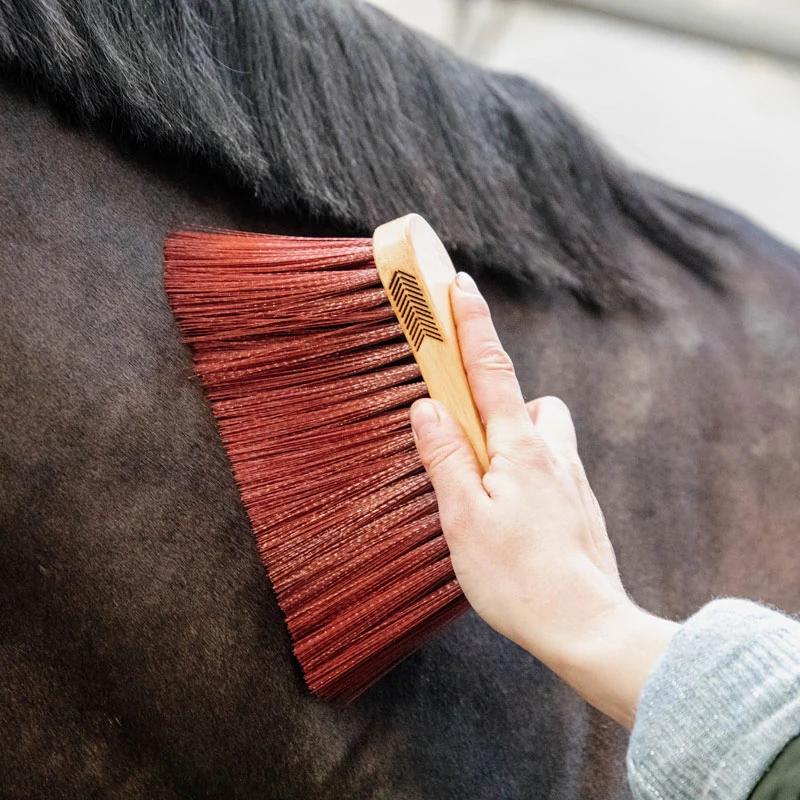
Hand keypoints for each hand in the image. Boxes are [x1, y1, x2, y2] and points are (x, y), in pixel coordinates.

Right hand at [409, 272, 678, 729]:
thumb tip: (427, 407)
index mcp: (519, 448)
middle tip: (466, 440)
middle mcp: (552, 453)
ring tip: (488, 485)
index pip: (490, 371)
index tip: (460, 286)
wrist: (587, 627)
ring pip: (543, 433)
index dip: (472, 326)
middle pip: (524, 399)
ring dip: (515, 438)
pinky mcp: (580, 504)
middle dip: (495, 400)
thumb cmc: (518, 578)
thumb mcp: (464, 517)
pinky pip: (552, 467)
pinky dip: (528, 472)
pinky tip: (515, 517)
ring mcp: (571, 479)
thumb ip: (445, 457)